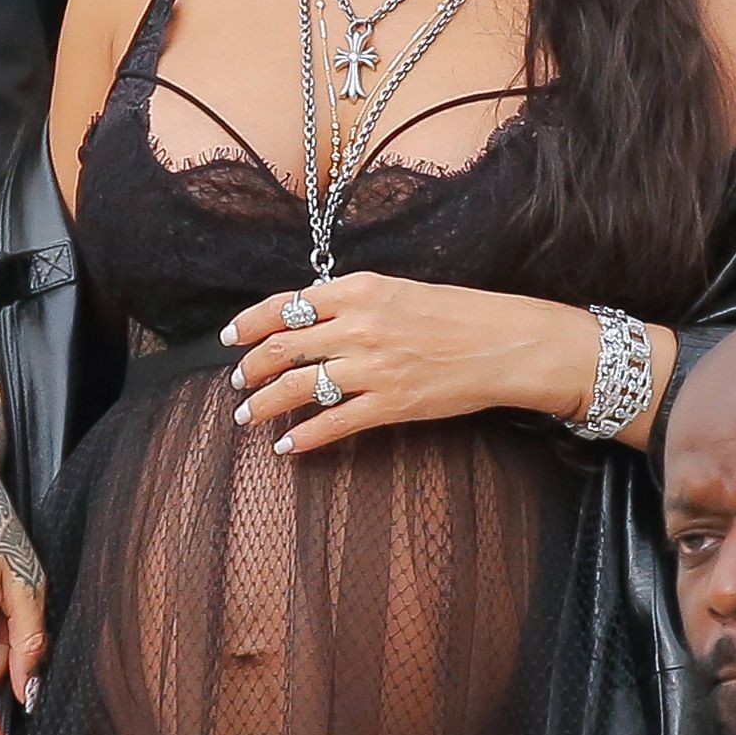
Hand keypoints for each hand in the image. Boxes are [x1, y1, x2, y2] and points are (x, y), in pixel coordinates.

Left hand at [222, 272, 600, 456]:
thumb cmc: (458, 313)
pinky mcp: (389, 404)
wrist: (505, 343)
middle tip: (237, 379)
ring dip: (264, 403)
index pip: (286, 305)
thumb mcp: (399, 290)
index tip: (230, 336)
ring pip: (297, 387)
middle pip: (282, 348)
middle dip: (250, 367)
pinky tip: (286, 445)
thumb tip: (312, 316)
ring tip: (247, 413)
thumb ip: (353, 302)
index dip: (250, 323)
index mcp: (359, 290)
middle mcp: (358, 326)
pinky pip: (332, 424)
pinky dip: (303, 437)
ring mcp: (372, 368)